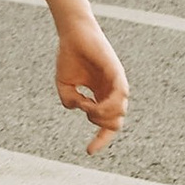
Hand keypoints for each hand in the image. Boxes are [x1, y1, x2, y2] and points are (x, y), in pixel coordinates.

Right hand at [55, 13, 128, 155]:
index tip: (88, 151)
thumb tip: (83, 110)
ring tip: (87, 105)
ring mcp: (117, 84)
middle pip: (115, 123)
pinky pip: (120, 97)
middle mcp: (113, 92)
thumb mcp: (64, 86)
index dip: (100, 140)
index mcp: (102, 96)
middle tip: (85, 110)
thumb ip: (70, 102)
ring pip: (118, 114)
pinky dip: (107, 106)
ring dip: (101, 116)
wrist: (72, 33)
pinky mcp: (117, 74)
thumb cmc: (69, 56)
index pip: (108, 125)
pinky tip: (94, 104)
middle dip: (99, 126)